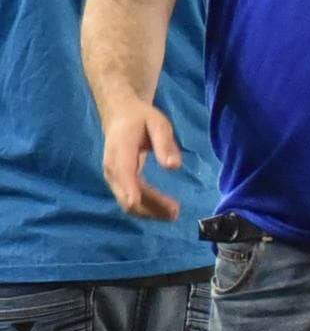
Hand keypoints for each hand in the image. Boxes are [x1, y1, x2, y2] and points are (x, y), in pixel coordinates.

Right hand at [102, 99, 183, 221]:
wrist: (119, 116)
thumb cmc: (140, 118)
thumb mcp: (158, 124)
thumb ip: (165, 144)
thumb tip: (173, 166)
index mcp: (120, 152)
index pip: (123, 174)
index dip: (129, 190)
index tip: (138, 203)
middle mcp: (112, 169)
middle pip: (126, 195)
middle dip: (149, 207)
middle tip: (176, 212)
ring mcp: (114, 178)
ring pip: (127, 203)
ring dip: (149, 212)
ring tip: (174, 214)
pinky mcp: (119, 183)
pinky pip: (130, 200)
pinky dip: (146, 208)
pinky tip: (163, 210)